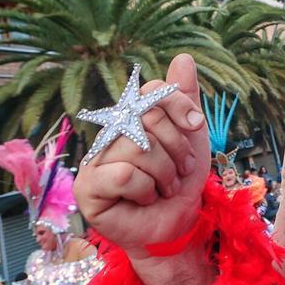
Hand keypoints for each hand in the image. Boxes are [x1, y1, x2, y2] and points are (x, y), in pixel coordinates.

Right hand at [73, 54, 211, 258]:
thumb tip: (183, 58)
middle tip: (181, 171)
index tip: (196, 126)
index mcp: (132, 118)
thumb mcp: (191, 138)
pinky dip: (145, 190)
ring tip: (165, 188)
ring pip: (138, 148)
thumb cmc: (179, 183)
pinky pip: (123, 174)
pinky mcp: (87, 187)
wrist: (178, 227)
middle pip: (147, 117)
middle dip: (178, 148)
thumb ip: (185, 99)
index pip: (151, 91)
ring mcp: (95, 159)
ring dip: (165, 173)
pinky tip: (145, 199)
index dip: (178, 105)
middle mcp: (110, 133)